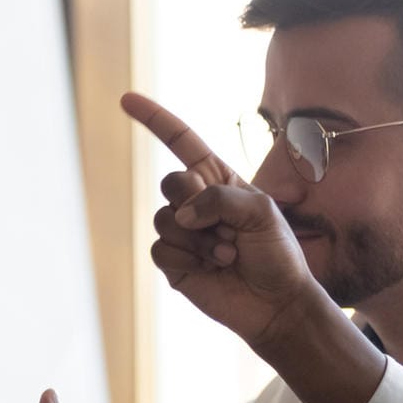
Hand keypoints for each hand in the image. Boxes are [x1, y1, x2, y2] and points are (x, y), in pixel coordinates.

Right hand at [122, 93, 324, 349]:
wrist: (275, 303)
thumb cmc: (277, 253)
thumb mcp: (262, 212)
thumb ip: (219, 199)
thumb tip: (181, 215)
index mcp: (218, 180)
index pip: (181, 142)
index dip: (154, 119)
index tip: (126, 99)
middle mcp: (196, 202)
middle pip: (170, 182)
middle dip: (195, 202)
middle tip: (225, 226)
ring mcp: (182, 232)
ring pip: (163, 219)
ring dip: (198, 239)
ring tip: (226, 254)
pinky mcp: (172, 261)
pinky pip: (159, 248)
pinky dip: (186, 258)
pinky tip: (211, 268)